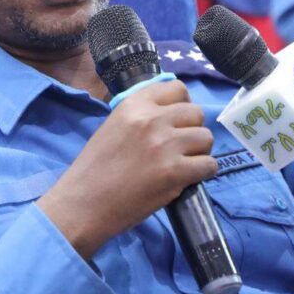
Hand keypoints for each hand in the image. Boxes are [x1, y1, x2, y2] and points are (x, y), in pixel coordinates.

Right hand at [38, 81, 217, 258]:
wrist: (83, 204)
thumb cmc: (94, 169)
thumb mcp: (113, 127)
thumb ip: (140, 117)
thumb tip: (169, 115)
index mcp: (134, 104)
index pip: (177, 89)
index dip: (182, 105)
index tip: (177, 121)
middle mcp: (152, 119)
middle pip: (196, 113)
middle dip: (192, 129)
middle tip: (181, 147)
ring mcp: (165, 145)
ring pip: (206, 138)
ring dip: (200, 152)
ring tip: (184, 163)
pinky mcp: (175, 172)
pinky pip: (209, 165)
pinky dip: (203, 172)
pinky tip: (188, 179)